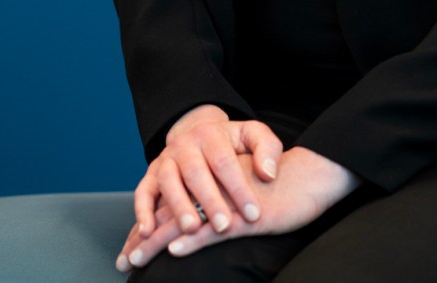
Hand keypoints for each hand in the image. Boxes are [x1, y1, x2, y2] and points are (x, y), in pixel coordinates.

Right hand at [116, 105, 282, 270]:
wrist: (199, 133)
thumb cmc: (231, 142)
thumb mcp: (252, 135)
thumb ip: (267, 149)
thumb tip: (268, 173)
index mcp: (211, 134)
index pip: (225, 162)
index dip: (239, 188)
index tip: (253, 213)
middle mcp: (185, 145)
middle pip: (196, 172)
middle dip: (210, 200)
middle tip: (224, 225)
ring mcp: (166, 159)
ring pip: (168, 181)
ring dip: (178, 206)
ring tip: (192, 229)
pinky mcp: (151, 174)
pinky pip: (143, 191)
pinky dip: (142, 210)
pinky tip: (148, 231)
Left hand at [117, 147, 358, 269]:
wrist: (312, 176)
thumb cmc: (282, 186)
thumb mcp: (249, 189)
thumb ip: (225, 199)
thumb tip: (200, 221)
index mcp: (213, 183)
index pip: (176, 202)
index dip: (153, 223)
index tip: (132, 245)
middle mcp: (216, 191)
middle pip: (173, 213)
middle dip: (146, 238)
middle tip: (125, 261)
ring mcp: (230, 204)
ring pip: (188, 222)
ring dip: (159, 242)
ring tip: (137, 258)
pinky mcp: (247, 217)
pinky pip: (215, 229)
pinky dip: (194, 239)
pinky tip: (176, 249)